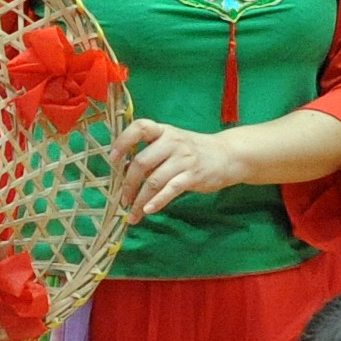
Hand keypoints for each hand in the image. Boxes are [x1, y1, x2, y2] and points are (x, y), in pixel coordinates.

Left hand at [111, 116, 250, 219]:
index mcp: (163, 131)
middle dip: (128, 184)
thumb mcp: (172, 144)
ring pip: (154, 180)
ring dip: (140, 199)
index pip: (140, 127)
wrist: (228, 155)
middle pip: (142, 162)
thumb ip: (150, 154)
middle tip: (123, 199)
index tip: (112, 158)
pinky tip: (148, 210)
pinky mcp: (193, 176)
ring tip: (133, 213)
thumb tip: (123, 168)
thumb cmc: (193, 150)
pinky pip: (170, 190)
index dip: (124, 141)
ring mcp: (183, 159)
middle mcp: (172, 142)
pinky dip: (157, 201)